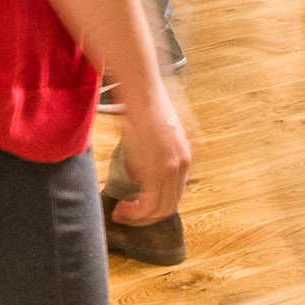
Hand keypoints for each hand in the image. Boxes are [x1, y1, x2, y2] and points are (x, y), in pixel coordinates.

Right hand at [105, 72, 194, 226]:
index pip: (174, 194)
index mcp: (184, 156)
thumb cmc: (141, 103)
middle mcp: (183, 164)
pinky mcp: (158, 168)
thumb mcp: (150, 134)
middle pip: (170, 206)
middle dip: (146, 216)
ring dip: (139, 217)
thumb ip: (148, 159)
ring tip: (121, 214)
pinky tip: (121, 209)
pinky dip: (135, 212)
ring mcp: (172, 167)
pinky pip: (148, 203)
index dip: (154, 206)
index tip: (134, 206)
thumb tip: (138, 179)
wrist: (141, 87)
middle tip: (125, 215)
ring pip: (160, 209)